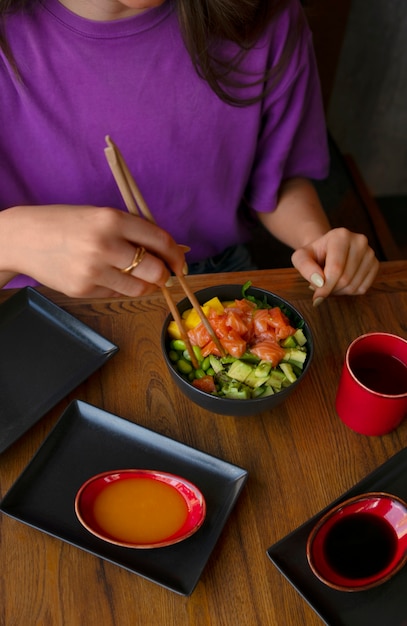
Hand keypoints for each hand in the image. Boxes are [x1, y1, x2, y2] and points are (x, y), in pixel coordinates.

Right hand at [0, 204, 186, 297]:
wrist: (22, 237)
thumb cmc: (66, 223)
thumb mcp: (101, 216)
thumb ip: (134, 231)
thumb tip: (171, 250)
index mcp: (112, 219)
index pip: (159, 240)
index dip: (176, 255)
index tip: (181, 263)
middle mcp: (104, 244)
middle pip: (155, 270)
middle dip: (164, 275)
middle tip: (163, 275)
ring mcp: (93, 270)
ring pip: (139, 288)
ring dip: (145, 286)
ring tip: (137, 277)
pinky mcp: (83, 289)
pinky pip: (116, 294)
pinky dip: (120, 288)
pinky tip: (107, 276)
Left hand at [291, 227, 378, 304]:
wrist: (327, 250)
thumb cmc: (314, 254)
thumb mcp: (301, 257)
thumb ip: (305, 267)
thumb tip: (319, 282)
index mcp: (341, 236)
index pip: (336, 268)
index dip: (325, 287)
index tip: (316, 296)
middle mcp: (359, 241)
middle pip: (345, 279)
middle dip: (331, 289)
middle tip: (321, 288)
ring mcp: (370, 253)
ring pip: (354, 286)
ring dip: (339, 292)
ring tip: (330, 283)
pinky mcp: (375, 264)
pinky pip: (363, 288)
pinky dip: (349, 292)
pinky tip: (341, 283)